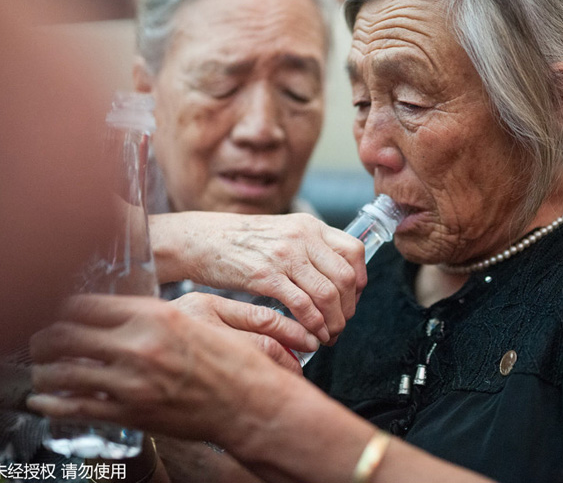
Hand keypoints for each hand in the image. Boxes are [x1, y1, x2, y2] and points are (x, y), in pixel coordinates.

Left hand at [30, 294, 307, 443]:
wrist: (249, 403)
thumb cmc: (230, 361)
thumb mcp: (193, 319)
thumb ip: (148, 316)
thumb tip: (112, 314)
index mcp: (154, 314)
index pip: (85, 304)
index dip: (60, 306)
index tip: (52, 310)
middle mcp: (138, 345)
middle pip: (64, 334)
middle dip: (41, 336)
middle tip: (35, 338)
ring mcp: (131, 381)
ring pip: (61, 371)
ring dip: (42, 368)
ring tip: (38, 367)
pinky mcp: (129, 412)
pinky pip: (74, 407)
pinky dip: (50, 403)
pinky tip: (42, 399)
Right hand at [150, 211, 367, 343]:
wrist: (202, 239)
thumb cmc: (241, 242)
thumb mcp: (283, 233)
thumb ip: (309, 248)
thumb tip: (336, 277)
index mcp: (309, 226)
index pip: (355, 252)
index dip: (360, 281)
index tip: (353, 299)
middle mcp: (302, 237)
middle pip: (346, 278)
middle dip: (349, 308)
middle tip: (341, 324)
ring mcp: (285, 256)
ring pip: (328, 294)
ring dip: (334, 322)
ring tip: (328, 335)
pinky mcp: (265, 276)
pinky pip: (302, 305)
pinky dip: (313, 325)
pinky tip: (312, 336)